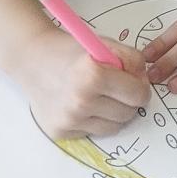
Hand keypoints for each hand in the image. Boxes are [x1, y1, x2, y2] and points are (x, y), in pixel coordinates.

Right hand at [14, 29, 149, 138]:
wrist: (32, 60)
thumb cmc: (71, 51)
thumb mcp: (105, 45)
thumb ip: (132, 60)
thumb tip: (144, 82)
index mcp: (93, 75)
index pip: (138, 95)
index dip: (140, 86)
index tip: (133, 80)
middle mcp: (80, 101)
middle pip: (128, 114)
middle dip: (128, 100)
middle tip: (116, 87)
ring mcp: (69, 120)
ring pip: (113, 127)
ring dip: (113, 113)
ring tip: (99, 95)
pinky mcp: (60, 132)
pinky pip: (93, 132)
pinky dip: (94, 120)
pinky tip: (82, 104)